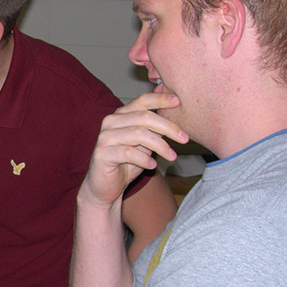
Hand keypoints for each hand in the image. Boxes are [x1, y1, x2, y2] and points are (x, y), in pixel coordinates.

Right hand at [80, 92, 186, 208]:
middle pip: (144, 117)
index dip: (160, 99)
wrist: (105, 187)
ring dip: (160, 145)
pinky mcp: (102, 153)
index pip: (142, 101)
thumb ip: (155, 131)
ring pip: (138, 134)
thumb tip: (176, 120)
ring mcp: (105, 137)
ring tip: (171, 156)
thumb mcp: (145, 144)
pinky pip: (129, 153)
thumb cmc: (126, 164)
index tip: (178, 102)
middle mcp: (111, 122)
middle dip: (168, 127)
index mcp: (121, 115)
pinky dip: (144, 159)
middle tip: (184, 138)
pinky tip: (152, 165)